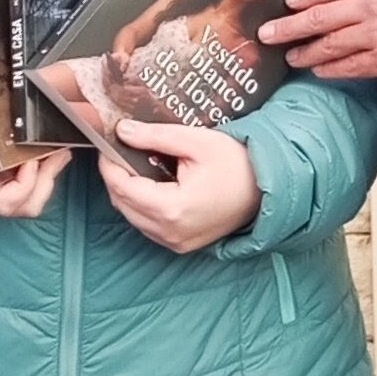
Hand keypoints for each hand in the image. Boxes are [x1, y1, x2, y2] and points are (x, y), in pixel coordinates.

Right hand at [0, 108, 70, 217]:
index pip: (4, 202)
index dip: (25, 185)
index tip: (31, 160)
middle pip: (25, 205)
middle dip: (46, 181)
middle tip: (57, 153)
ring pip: (33, 200)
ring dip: (51, 178)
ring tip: (60, 152)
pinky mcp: (8, 181)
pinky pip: (34, 189)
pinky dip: (48, 173)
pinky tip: (53, 153)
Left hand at [99, 123, 261, 251]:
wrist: (267, 188)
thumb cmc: (238, 164)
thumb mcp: (196, 142)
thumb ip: (155, 136)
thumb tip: (123, 131)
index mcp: (172, 209)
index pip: (121, 187)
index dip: (109, 163)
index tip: (108, 143)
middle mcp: (170, 232)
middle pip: (122, 204)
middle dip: (116, 177)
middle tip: (120, 151)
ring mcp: (176, 242)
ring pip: (132, 217)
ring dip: (128, 193)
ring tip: (136, 166)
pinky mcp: (182, 244)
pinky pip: (148, 226)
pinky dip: (143, 206)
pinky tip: (152, 186)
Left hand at [258, 0, 376, 83]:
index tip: (288, 3)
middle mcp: (370, 10)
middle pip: (318, 18)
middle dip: (289, 27)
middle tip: (268, 33)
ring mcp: (375, 38)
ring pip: (328, 46)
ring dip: (305, 53)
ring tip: (290, 57)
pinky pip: (348, 68)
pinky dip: (329, 70)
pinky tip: (318, 72)